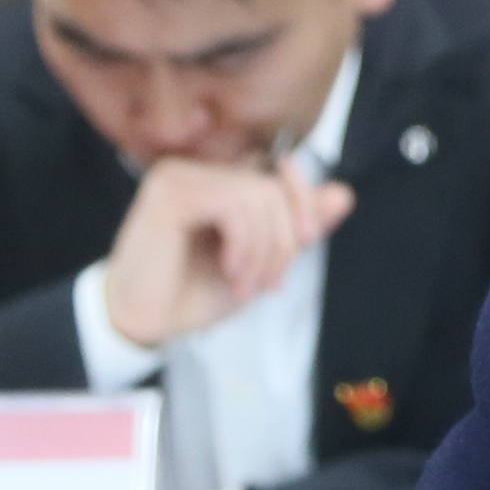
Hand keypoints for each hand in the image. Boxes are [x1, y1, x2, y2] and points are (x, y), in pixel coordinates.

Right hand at [99, 157, 353, 349]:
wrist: (144, 322)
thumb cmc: (194, 292)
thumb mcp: (260, 261)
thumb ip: (296, 228)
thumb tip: (345, 194)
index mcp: (217, 179)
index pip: (279, 167)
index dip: (305, 197)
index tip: (308, 240)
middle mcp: (196, 168)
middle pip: (272, 186)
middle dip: (284, 241)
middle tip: (269, 284)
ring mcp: (179, 176)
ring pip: (257, 196)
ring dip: (264, 251)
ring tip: (246, 286)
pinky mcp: (168, 193)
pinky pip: (233, 205)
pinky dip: (244, 245)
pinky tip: (229, 271)